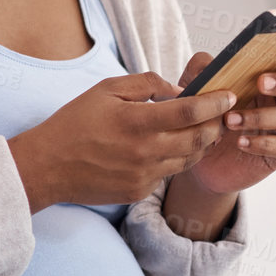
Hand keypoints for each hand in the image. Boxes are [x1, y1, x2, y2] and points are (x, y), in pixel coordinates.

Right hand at [7, 72, 235, 211]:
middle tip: (223, 113)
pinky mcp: (138, 191)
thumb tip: (177, 90)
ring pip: (188, 159)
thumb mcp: (106, 89)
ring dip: (201, 144)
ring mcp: (143, 176)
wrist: (47, 166)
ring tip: (205, 129)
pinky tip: (171, 148)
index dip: (214, 103)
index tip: (228, 95)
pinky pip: (168, 174)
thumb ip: (146, 84)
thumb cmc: (75, 122)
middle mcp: (144, 151)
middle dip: (216, 124)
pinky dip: (176, 160)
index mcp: (136, 122)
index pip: (190, 111)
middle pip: (198, 139)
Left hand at [175, 47, 275, 196]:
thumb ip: (200, 70)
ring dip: (258, 116)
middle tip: (261, 82)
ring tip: (230, 120)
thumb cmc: (205, 118)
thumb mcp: (196, 91)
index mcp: (265, 81)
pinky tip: (241, 142)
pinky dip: (261, 143)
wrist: (199, 159)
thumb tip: (208, 62)